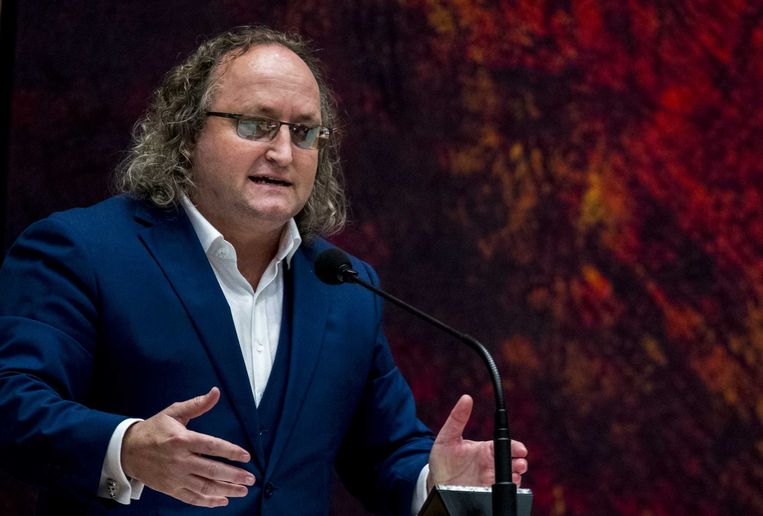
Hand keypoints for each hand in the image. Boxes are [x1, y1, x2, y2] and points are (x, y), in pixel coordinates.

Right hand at [121, 387, 254, 506]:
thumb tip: (215, 392)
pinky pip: (192, 498)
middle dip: (234, 476)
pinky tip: (222, 501)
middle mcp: (180, 460)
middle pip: (211, 470)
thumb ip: (197, 405)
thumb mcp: (174, 413)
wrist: (127, 450)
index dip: (230, 452)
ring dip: (226, 490)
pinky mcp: (170, 488)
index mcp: (182, 440)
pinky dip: (208, 501)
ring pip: (204, 487)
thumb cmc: (154, 430)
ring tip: (242, 491)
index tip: (246, 457)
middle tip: (250, 478)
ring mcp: (175, 477)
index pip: (211, 446)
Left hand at [427, 394, 527, 490]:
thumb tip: (466, 398)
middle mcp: (490, 463)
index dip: (515, 447)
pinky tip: (502, 486)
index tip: (521, 450)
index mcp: (485, 449)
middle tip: (520, 464)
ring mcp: (490, 479)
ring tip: (514, 475)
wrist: (435, 482)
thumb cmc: (442, 459)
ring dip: (516, 476)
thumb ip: (456, 418)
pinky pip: (501, 491)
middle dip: (520, 463)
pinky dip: (506, 489)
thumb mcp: (447, 437)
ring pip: (511, 477)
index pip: (505, 446)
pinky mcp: (486, 492)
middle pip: (513, 462)